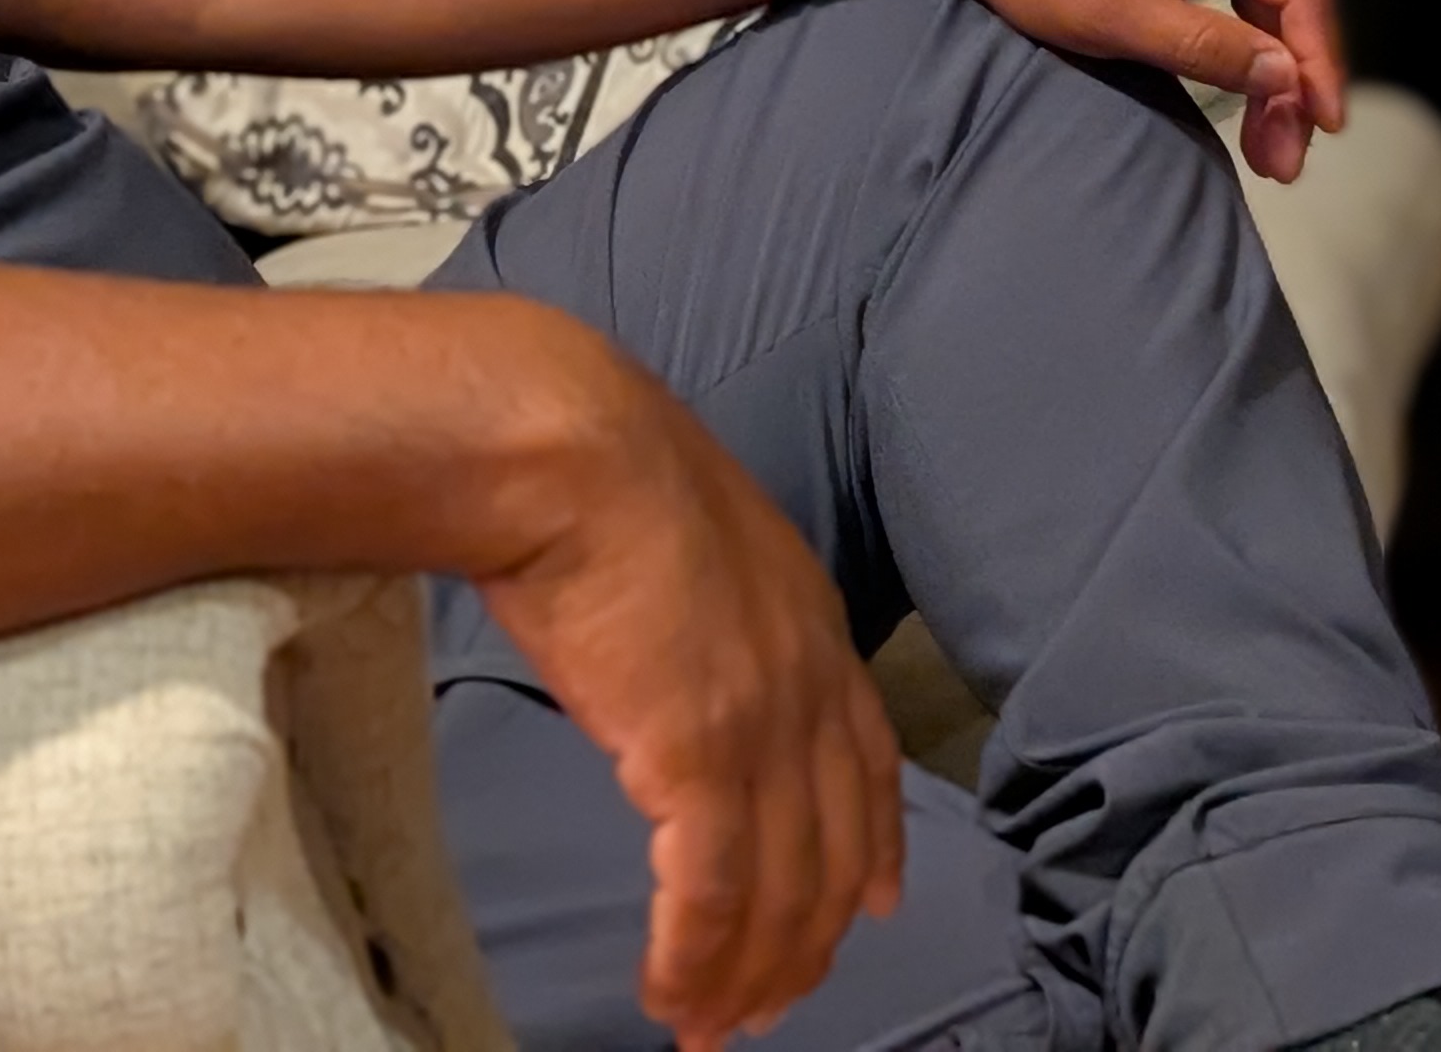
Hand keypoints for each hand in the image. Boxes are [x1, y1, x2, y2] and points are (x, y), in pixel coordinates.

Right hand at [473, 349, 904, 1047]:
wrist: (564, 447)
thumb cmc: (595, 467)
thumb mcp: (694, 531)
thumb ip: (710, 605)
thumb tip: (667, 643)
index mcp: (812, 623)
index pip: (869, 762)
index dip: (875, 845)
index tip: (876, 906)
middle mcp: (809, 684)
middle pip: (832, 852)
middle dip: (802, 946)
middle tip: (765, 1008)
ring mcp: (762, 726)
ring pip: (777, 891)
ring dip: (743, 976)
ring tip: (707, 1028)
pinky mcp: (698, 759)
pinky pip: (710, 894)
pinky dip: (695, 959)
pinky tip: (670, 996)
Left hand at [922, 0, 1348, 180]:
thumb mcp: (1117, 15)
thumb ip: (1210, 47)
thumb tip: (1289, 79)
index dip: (1319, 67)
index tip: (1322, 132)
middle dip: (1291, 79)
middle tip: (1284, 159)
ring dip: (1271, 60)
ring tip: (1271, 140)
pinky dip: (1243, 27)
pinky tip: (1250, 81)